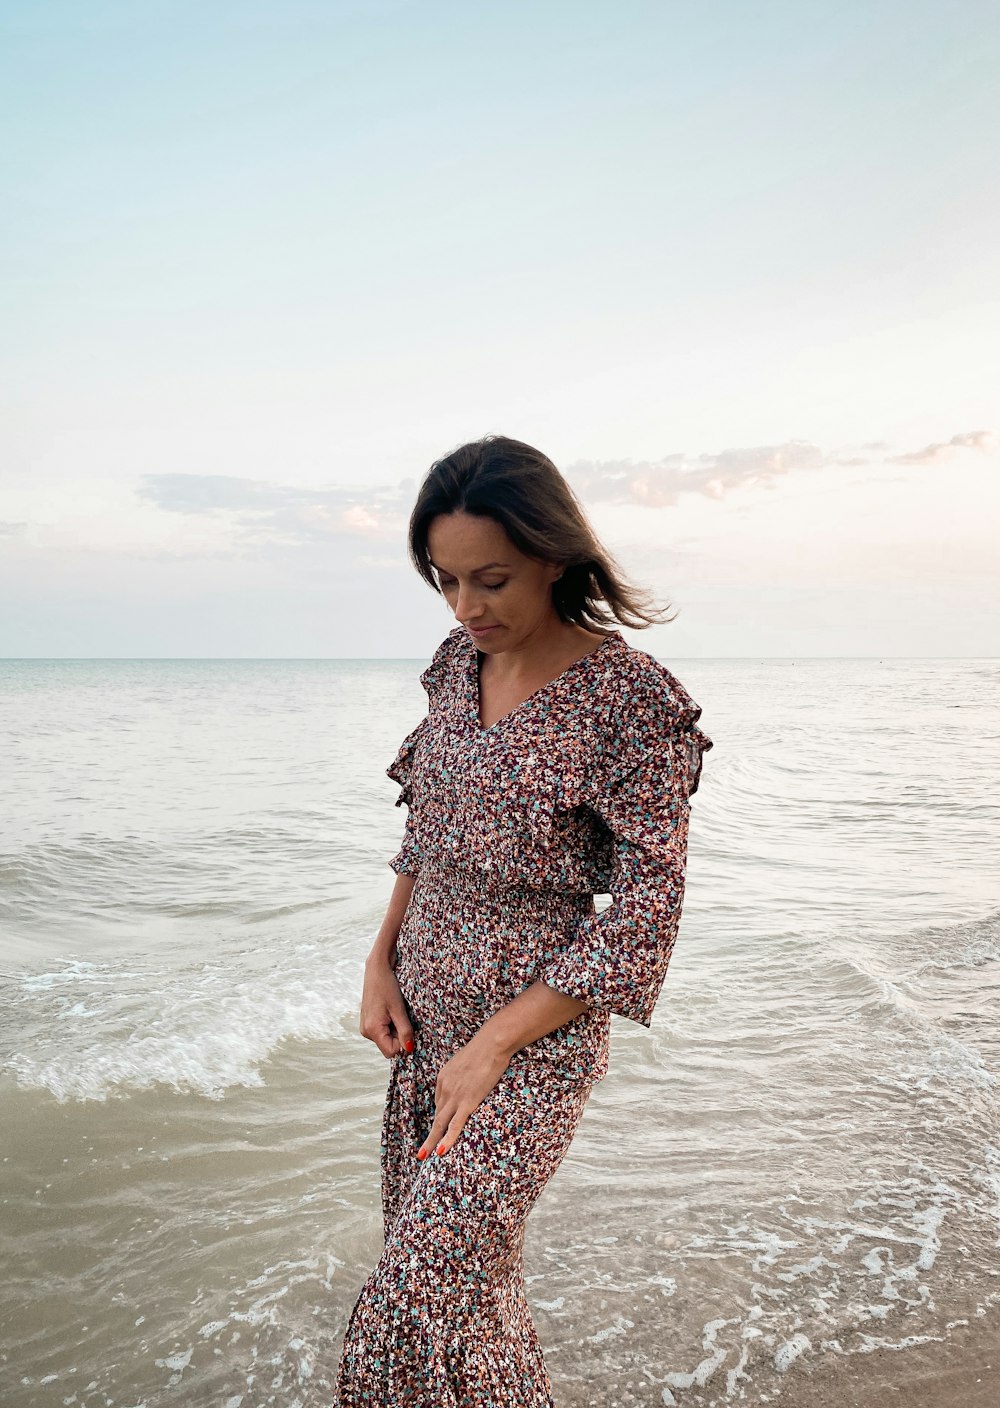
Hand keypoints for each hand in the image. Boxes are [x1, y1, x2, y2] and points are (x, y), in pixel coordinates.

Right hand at [359, 955, 414, 1058]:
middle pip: (388, 1046)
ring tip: (394, 1011)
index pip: (391, 1052)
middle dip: (398, 1035)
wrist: (376, 970)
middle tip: (400, 1016)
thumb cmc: (387, 987)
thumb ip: (405, 1031)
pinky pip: (381, 1031)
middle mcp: (365, 1031)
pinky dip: (388, 1024)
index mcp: (372, 1030)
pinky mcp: (366, 1021)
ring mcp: (365, 1027)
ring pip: (385, 1038)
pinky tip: (389, 1010)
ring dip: (394, 1029)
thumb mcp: (399, 1010)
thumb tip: (409, 1049)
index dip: (402, 1043)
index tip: (406, 1027)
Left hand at [417, 1030, 512, 1159]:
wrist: (491, 1043)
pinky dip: (447, 1139)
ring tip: (424, 1157)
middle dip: (430, 1135)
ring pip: (440, 1124)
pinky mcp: (468, 1101)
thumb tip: (467, 1082)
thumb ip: (462, 1074)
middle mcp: (445, 1087)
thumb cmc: (484, 1048)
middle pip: (436, 1115)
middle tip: (422, 1152)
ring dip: (431, 1142)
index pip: (440, 1101)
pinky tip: (441, 1151)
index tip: (443, 1126)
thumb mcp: (466, 1061)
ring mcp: (455, 1096)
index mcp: (443, 1076)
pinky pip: (455, 1125)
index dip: (442, 1115)